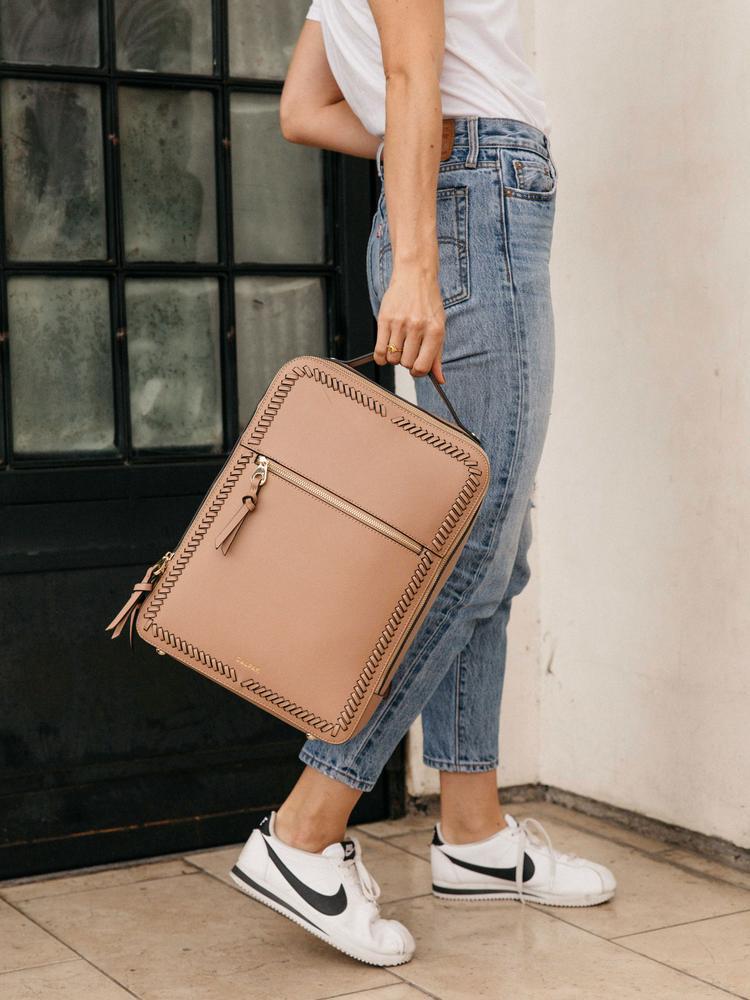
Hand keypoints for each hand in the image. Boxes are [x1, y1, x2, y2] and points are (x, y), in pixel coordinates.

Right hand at [373, 262, 445, 383]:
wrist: (415, 275)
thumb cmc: (428, 302)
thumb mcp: (439, 326)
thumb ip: (438, 355)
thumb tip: (440, 379)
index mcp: (435, 331)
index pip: (423, 367)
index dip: (418, 372)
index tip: (416, 367)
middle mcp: (417, 328)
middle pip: (406, 363)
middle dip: (406, 361)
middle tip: (408, 350)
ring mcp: (400, 324)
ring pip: (392, 358)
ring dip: (394, 357)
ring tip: (398, 346)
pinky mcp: (384, 319)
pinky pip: (379, 350)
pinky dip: (380, 357)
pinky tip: (385, 351)